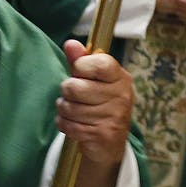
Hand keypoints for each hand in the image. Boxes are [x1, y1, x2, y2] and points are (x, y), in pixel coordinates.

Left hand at [57, 40, 131, 167]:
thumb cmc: (99, 104)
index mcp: (120, 77)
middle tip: (76, 98)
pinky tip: (73, 124)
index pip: (97, 64)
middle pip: (74, 87)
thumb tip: (70, 43)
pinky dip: (64, 124)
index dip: (80, 67)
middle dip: (67, 93)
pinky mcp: (103, 135)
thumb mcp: (92, 80)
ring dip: (65, 110)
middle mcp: (121, 96)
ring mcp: (114, 116)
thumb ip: (80, 61)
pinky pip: (68, 125)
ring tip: (75, 111)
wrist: (111, 143)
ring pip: (68, 107)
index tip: (81, 73)